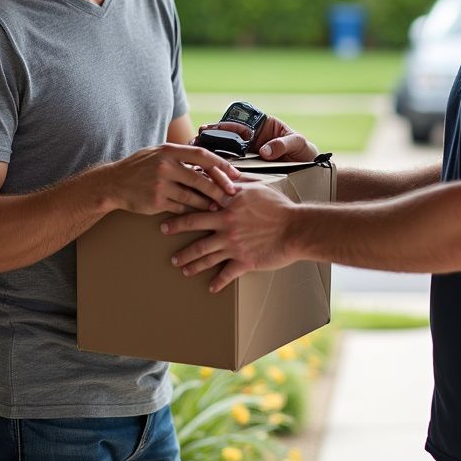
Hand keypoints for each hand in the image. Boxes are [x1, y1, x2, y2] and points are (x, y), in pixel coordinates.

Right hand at [105, 143, 240, 214]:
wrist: (113, 183)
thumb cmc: (139, 166)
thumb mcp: (158, 152)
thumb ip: (180, 155)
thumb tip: (208, 161)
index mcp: (169, 151)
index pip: (202, 156)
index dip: (221, 165)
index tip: (234, 173)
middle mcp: (165, 166)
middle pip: (200, 179)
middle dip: (219, 188)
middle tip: (231, 194)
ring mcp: (160, 185)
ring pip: (192, 196)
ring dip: (207, 203)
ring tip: (218, 206)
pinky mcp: (157, 202)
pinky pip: (180, 208)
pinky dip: (191, 210)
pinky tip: (198, 212)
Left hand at [161, 181, 297, 291]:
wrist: (296, 228)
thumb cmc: (280, 206)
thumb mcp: (258, 187)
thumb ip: (239, 181)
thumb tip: (226, 172)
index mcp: (229, 204)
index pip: (200, 200)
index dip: (183, 200)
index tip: (171, 200)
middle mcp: (226, 223)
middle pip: (193, 226)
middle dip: (175, 228)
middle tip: (163, 231)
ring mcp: (233, 244)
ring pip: (203, 254)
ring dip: (189, 261)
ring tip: (180, 266)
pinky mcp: (243, 261)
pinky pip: (225, 274)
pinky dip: (216, 282)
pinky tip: (210, 287)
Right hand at [194, 114, 318, 161]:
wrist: (313, 172)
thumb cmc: (305, 152)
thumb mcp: (298, 144)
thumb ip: (282, 144)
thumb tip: (265, 151)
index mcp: (261, 127)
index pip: (238, 124)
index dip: (221, 126)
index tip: (207, 129)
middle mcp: (251, 140)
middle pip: (226, 138)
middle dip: (209, 140)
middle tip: (193, 144)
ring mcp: (248, 155)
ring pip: (225, 154)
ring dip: (210, 157)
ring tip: (193, 161)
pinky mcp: (248, 169)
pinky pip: (232, 168)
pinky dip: (220, 171)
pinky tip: (206, 176)